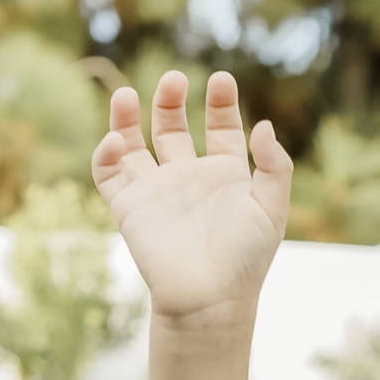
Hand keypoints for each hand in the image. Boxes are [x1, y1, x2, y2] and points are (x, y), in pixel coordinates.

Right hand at [93, 70, 291, 328]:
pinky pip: (108, 174)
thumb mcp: (272, 209)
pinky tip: (116, 140)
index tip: (221, 81)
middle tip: (174, 79)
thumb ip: (274, 165)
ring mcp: (156, 192)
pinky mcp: (130, 209)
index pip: (220, 127)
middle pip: (172, 127)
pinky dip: (105, 153)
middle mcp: (188, 179)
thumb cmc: (245, 260)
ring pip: (133, 144)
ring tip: (124, 93)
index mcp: (225, 176)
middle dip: (170, 100)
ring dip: (125, 116)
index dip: (221, 102)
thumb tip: (263, 125)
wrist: (209, 300)